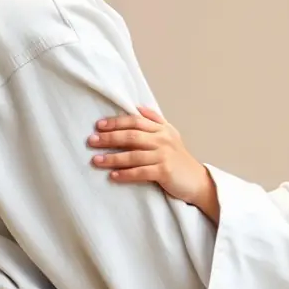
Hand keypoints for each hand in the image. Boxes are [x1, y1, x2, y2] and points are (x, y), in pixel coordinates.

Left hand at [88, 107, 219, 217]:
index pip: (136, 121)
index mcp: (162, 129)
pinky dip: (126, 174)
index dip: (116, 122)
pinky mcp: (165, 172)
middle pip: (132, 136)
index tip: (99, 125)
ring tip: (96, 160)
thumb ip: (155, 120)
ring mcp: (164, 155)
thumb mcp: (171, 135)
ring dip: (113, 158)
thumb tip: (137, 108)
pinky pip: (141, 172)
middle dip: (110, 138)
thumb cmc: (179, 159)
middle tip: (92, 141)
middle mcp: (163, 139)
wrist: (197, 181)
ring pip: (133, 155)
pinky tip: (113, 176)